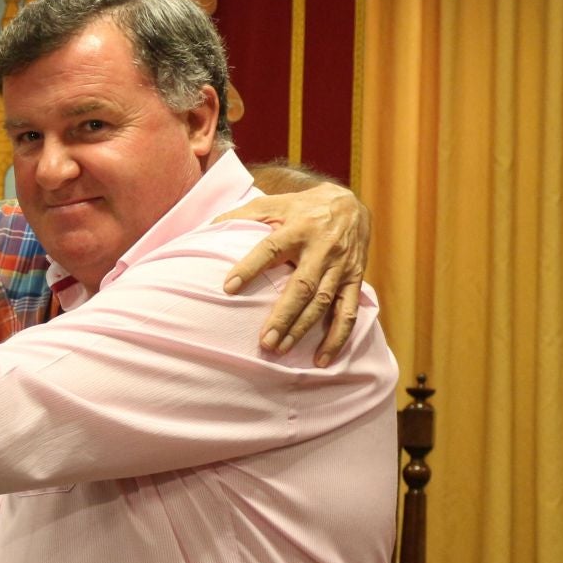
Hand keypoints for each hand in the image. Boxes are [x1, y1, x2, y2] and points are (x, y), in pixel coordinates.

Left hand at [217, 181, 370, 365]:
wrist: (351, 203)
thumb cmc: (301, 207)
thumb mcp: (273, 203)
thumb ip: (242, 215)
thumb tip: (207, 228)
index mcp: (297, 229)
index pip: (270, 249)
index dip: (249, 267)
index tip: (228, 288)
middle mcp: (322, 249)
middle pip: (302, 286)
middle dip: (283, 315)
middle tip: (263, 341)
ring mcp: (341, 266)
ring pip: (323, 302)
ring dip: (303, 329)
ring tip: (280, 350)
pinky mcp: (354, 279)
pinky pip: (348, 312)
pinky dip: (337, 338)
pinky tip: (322, 359)